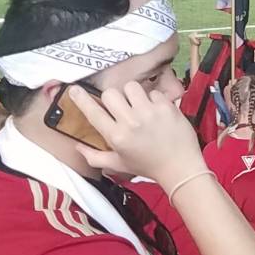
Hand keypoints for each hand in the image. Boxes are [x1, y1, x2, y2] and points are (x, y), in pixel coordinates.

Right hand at [62, 81, 202, 187]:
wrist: (180, 167)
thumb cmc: (148, 166)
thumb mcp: (119, 165)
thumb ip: (95, 157)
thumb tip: (77, 146)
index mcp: (116, 137)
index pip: (94, 113)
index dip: (82, 100)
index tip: (74, 89)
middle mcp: (131, 122)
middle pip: (110, 93)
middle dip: (113, 98)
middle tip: (121, 107)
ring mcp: (149, 112)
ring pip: (131, 87)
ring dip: (133, 94)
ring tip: (139, 106)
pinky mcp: (166, 106)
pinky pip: (153, 92)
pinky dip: (153, 100)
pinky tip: (157, 112)